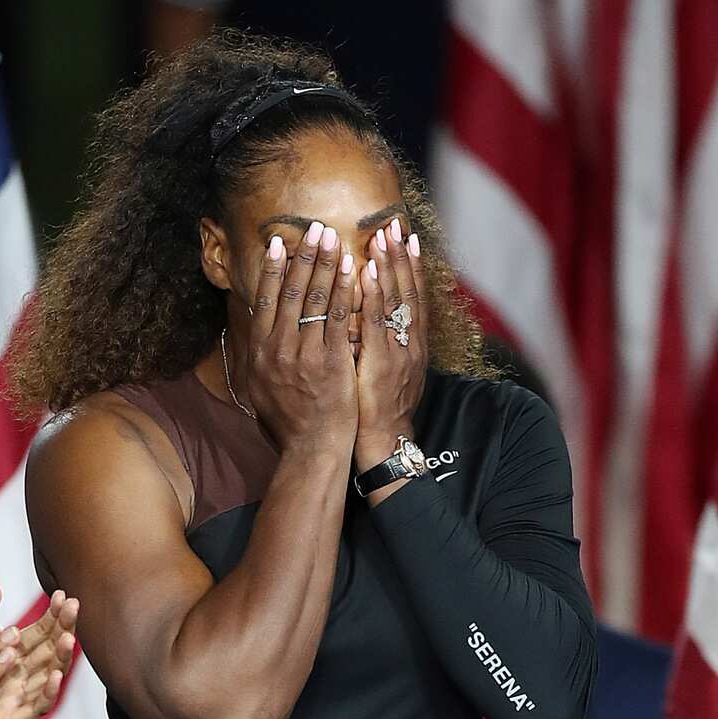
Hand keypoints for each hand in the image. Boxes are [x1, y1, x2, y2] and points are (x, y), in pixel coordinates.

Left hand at [0, 590, 78, 718]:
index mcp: (13, 657)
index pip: (39, 632)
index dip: (52, 614)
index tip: (62, 595)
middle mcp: (22, 676)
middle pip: (49, 649)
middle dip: (63, 628)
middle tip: (74, 606)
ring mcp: (20, 698)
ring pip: (49, 675)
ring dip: (61, 658)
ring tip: (68, 638)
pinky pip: (36, 707)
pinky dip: (48, 692)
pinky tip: (56, 677)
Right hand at [243, 222, 358, 451]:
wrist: (311, 447)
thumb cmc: (288, 420)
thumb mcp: (261, 386)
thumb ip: (262, 356)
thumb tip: (260, 329)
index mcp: (259, 352)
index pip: (265, 300)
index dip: (274, 269)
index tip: (280, 243)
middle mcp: (277, 349)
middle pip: (290, 292)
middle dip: (303, 256)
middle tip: (313, 229)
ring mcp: (304, 354)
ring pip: (315, 299)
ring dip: (324, 264)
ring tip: (332, 238)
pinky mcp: (331, 361)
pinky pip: (339, 317)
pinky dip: (345, 290)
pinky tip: (353, 270)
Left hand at [355, 218, 428, 473]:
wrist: (382, 442)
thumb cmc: (374, 409)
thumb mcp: (380, 370)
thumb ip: (376, 343)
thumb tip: (361, 321)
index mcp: (409, 343)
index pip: (410, 295)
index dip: (408, 265)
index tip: (403, 236)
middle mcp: (408, 342)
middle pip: (406, 290)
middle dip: (400, 256)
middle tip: (394, 223)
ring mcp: (397, 350)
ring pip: (395, 300)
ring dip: (388, 265)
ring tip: (383, 235)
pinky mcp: (381, 361)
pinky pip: (376, 322)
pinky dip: (373, 294)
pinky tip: (366, 272)